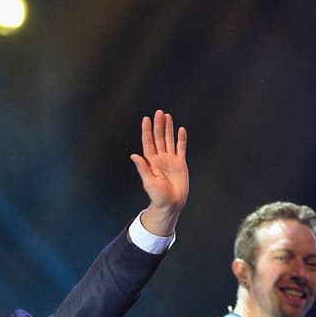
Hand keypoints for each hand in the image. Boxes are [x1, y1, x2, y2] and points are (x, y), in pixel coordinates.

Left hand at [130, 110, 187, 235]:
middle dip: (158, 125)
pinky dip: (181, 139)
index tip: (146, 119)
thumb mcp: (148, 182)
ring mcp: (171, 160)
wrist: (171, 204)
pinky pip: (181, 148)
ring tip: (167, 116)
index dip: (147, 131)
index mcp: (151, 162)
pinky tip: (181, 130)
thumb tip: (134, 156)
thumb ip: (143, 168)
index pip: (148, 143)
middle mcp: (160, 158)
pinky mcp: (181, 163)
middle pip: (159, 138)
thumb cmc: (158, 196)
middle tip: (159, 112)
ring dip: (168, 128)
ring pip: (169, 140)